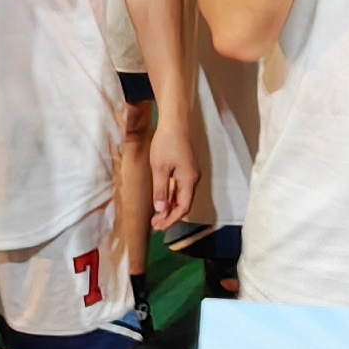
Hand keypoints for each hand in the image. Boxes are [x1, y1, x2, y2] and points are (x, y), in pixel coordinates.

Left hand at [149, 104, 199, 230]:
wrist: (175, 122)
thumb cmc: (166, 143)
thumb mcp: (159, 169)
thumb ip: (161, 191)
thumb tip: (161, 210)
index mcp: (189, 180)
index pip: (183, 207)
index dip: (171, 219)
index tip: (158, 227)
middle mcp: (193, 178)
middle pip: (183, 204)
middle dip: (170, 216)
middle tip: (155, 225)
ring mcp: (190, 173)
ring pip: (181, 196)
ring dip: (169, 207)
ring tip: (156, 216)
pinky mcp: (186, 167)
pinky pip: (180, 187)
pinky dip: (171, 196)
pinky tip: (162, 200)